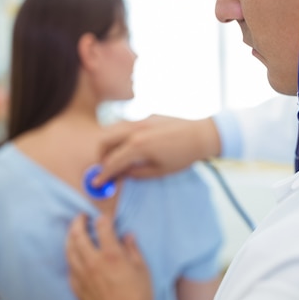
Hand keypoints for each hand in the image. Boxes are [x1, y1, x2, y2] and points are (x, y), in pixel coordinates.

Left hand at [66, 214, 152, 299]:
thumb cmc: (138, 298)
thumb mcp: (142, 269)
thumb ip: (132, 249)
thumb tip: (127, 235)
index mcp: (111, 255)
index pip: (102, 227)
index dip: (102, 218)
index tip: (103, 217)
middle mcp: (93, 263)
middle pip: (78, 235)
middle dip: (78, 222)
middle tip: (81, 217)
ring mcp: (82, 276)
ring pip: (69, 250)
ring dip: (70, 237)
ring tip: (73, 231)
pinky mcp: (77, 289)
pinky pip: (69, 267)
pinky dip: (70, 256)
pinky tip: (73, 255)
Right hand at [95, 114, 220, 182]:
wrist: (202, 134)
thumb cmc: (183, 156)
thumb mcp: (159, 171)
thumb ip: (136, 173)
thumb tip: (122, 174)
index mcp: (137, 146)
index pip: (112, 162)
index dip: (103, 175)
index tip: (96, 183)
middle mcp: (134, 130)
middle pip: (104, 141)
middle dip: (100, 156)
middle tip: (104, 168)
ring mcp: (140, 120)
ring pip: (112, 130)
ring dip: (109, 144)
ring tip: (116, 158)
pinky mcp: (147, 116)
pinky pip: (126, 125)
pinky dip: (120, 136)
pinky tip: (130, 146)